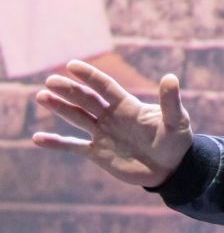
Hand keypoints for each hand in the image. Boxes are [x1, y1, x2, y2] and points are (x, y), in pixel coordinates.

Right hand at [31, 60, 193, 187]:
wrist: (172, 168)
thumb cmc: (176, 141)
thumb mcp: (176, 120)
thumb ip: (170, 101)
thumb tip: (170, 77)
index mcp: (128, 106)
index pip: (106, 87)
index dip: (90, 76)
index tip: (73, 64)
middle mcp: (111, 117)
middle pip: (87, 100)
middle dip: (69, 91)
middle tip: (50, 81)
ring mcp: (103, 134)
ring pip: (77, 118)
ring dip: (60, 108)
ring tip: (41, 96)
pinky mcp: (98, 153)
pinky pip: (73, 146)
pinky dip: (57, 143)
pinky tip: (38, 138)